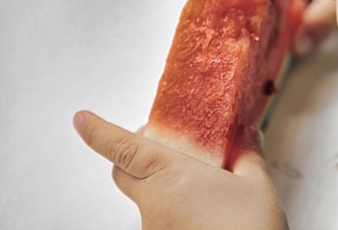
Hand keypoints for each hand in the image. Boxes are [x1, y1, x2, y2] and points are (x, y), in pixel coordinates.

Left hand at [73, 111, 286, 229]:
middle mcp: (154, 204)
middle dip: (132, 156)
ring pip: (146, 199)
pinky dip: (174, 208)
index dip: (98, 131)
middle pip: (124, 173)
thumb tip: (247, 136)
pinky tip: (203, 212)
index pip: (123, 149)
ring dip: (162, 186)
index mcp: (171, 177)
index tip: (82, 119)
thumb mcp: (255, 184)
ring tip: (201, 186)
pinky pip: (161, 220)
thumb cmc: (252, 229)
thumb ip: (246, 155)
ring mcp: (155, 229)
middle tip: (162, 144)